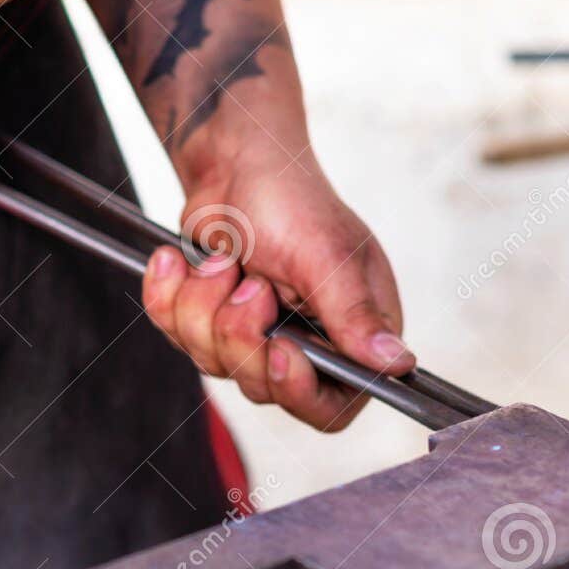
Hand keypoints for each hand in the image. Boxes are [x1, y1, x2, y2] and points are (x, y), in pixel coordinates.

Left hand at [141, 157, 414, 430]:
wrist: (233, 162)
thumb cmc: (292, 198)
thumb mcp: (329, 256)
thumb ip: (357, 316)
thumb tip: (398, 365)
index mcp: (355, 333)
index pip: (336, 405)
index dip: (301, 390)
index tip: (279, 349)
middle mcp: (311, 343)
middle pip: (266, 388)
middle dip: (240, 334)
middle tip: (248, 282)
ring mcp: (259, 336)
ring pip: (215, 364)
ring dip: (203, 307)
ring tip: (221, 260)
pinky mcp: (214, 324)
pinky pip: (179, 339)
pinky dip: (170, 297)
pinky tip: (180, 262)